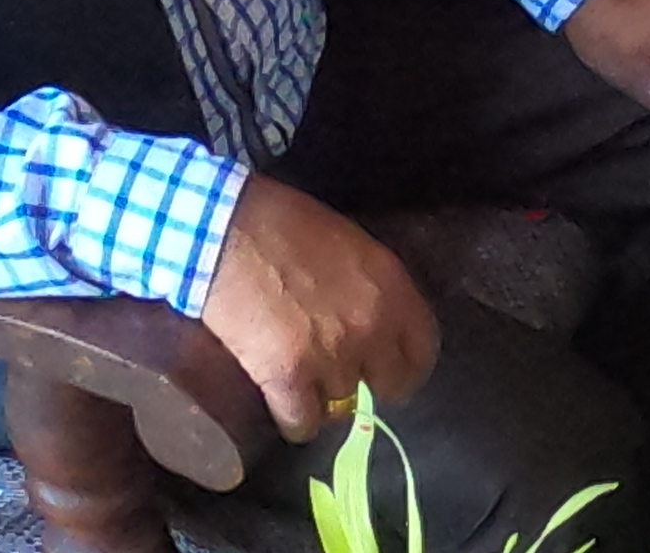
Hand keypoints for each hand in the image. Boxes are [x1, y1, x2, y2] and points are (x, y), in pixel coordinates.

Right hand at [196, 176, 438, 443]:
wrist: (226, 232)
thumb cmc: (285, 226)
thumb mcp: (351, 247)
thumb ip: (372, 290)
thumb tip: (378, 326)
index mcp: (392, 287)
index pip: (423, 350)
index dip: (405, 365)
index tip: (386, 369)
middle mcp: (373, 326)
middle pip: (390, 385)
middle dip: (368, 383)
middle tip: (341, 374)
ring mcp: (332, 355)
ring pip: (341, 405)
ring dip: (322, 396)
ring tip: (299, 376)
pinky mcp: (288, 377)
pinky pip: (302, 424)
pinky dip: (292, 420)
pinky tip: (280, 401)